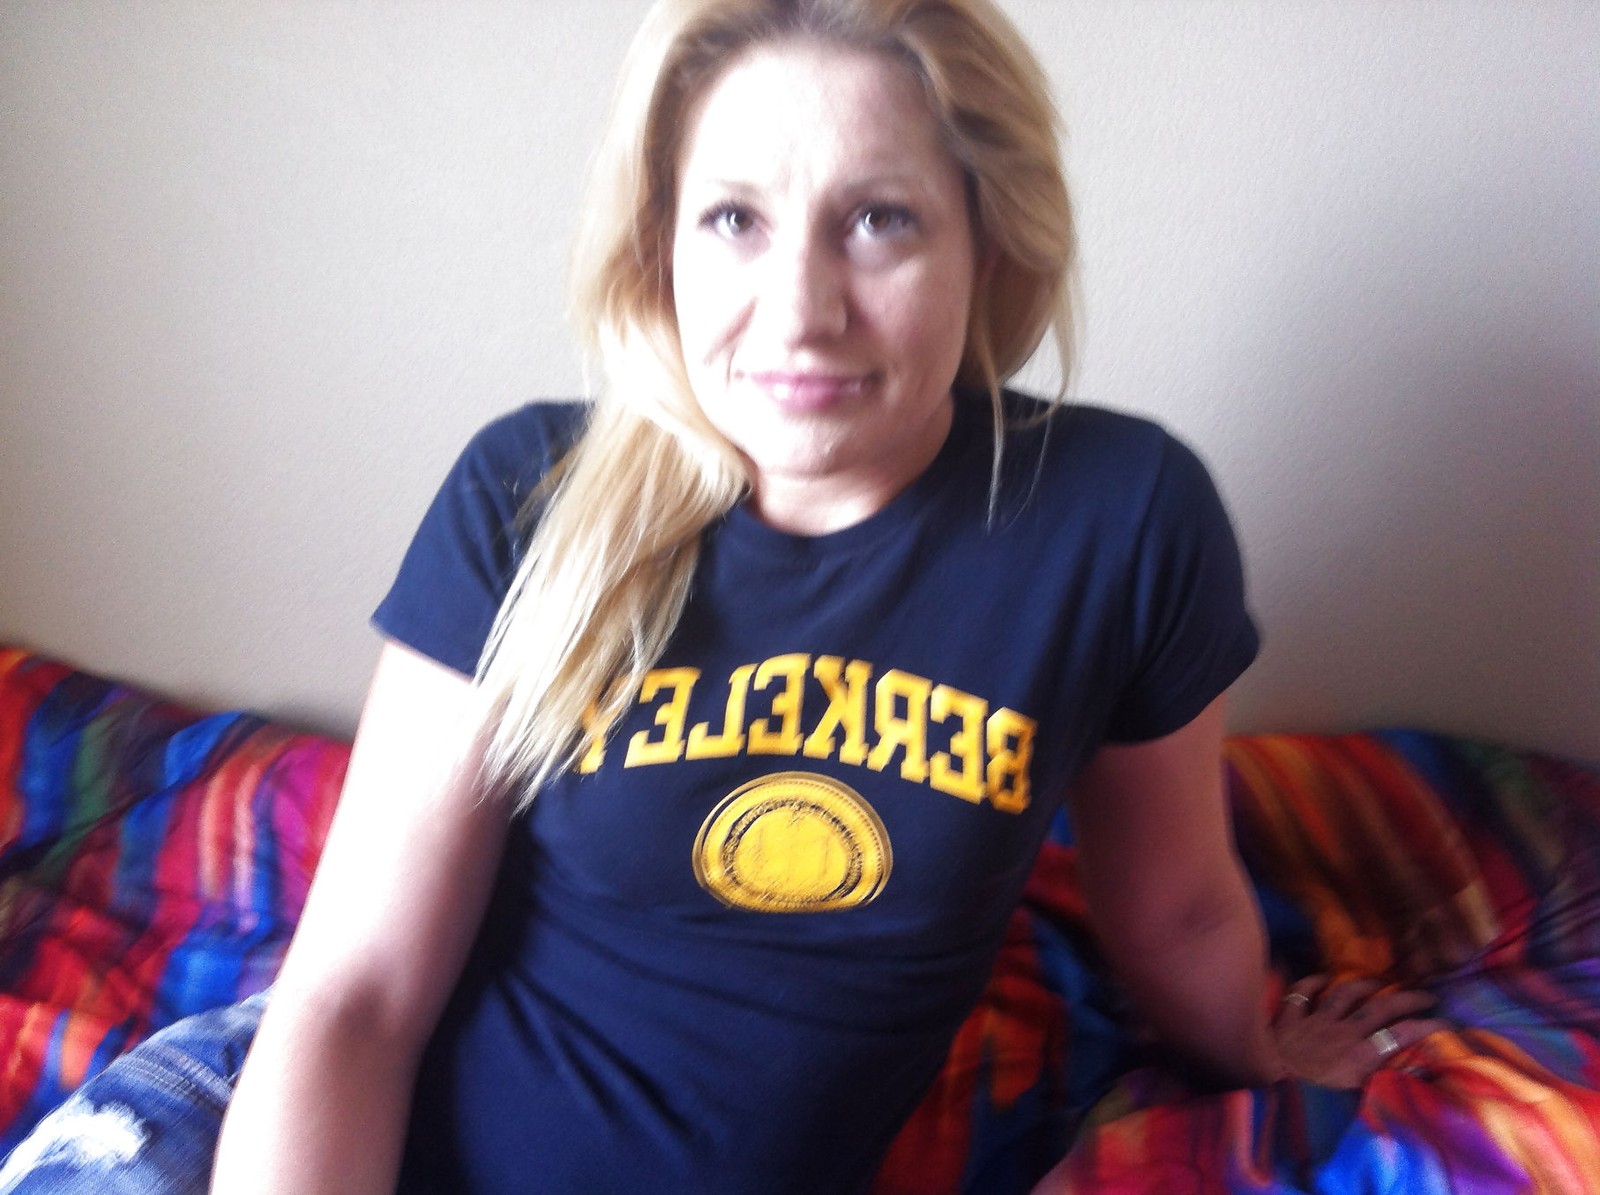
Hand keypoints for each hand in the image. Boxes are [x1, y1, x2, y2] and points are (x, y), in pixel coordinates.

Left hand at [1273, 974, 1448, 1088]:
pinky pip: (1300, 994)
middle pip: (1380, 1007)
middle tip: (1425, 994)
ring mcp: (1314, 1023)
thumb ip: (1382, 1087)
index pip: (1403, 1035)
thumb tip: (1414, 1078)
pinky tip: (1320, 977)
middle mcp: (1342, 1033)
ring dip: (1363, 984)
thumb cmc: (1311, 1105)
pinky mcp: (1288, 1021)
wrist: (1267, 1090)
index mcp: (1361, 1056)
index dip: (1428, 1026)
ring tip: (1379, 980)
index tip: (1446, 1023)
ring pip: (1343, 993)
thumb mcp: (1355, 1103)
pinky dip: (1310, 983)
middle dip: (1406, 998)